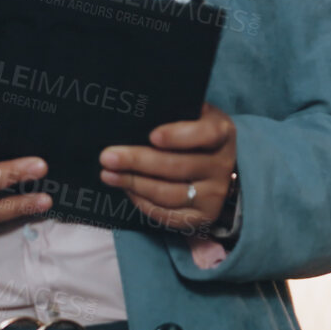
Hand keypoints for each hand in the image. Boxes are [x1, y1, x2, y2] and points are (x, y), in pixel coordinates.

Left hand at [99, 102, 237, 234]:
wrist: (218, 167)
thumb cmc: (196, 136)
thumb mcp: (196, 116)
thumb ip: (176, 113)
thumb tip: (138, 113)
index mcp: (223, 133)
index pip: (206, 134)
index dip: (179, 136)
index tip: (152, 136)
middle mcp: (222, 165)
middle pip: (178, 166)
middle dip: (139, 161)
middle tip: (108, 157)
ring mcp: (214, 193)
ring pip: (170, 193)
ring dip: (134, 184)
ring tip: (108, 174)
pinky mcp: (202, 216)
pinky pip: (168, 214)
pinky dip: (143, 203)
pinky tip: (127, 189)